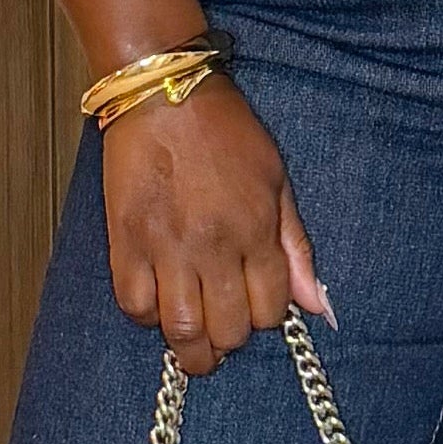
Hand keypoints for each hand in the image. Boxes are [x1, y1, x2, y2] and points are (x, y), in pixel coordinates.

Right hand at [104, 78, 331, 376]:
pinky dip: (146, 317)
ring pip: (180, 328)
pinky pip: (134, 304)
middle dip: (229, 341)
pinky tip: (157, 306)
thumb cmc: (226, 131)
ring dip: (190, 347)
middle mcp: (213, 246)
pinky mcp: (126, 242)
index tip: (255, 309)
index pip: (270, 310)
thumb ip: (296, 247)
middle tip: (222, 334)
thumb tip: (316, 305)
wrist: (165, 95)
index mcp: (255, 230)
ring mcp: (166, 247)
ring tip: (192, 346)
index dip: (266, 318)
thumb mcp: (278, 181)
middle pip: (227, 329)